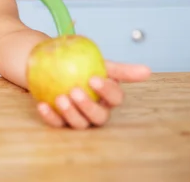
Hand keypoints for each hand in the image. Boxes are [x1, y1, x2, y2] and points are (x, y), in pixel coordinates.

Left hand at [36, 60, 150, 129]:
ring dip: (70, 113)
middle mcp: (96, 112)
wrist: (52, 65)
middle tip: (75, 91)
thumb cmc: (80, 65)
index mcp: (108, 98)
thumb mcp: (100, 64)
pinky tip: (42, 105)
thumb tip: (148, 71)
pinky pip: (56, 123)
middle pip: (99, 117)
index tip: (93, 78)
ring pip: (79, 124)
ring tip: (60, 98)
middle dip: (88, 107)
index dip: (107, 91)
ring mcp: (78, 118)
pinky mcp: (60, 121)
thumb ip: (121, 69)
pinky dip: (50, 116)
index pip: (115, 99)